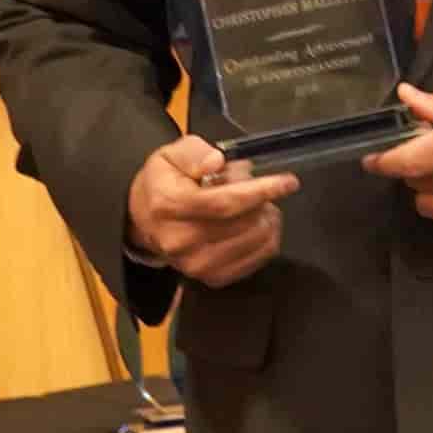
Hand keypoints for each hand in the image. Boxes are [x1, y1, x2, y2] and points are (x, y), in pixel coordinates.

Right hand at [126, 136, 297, 286]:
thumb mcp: (171, 154)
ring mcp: (196, 265)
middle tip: (259, 187)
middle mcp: (181, 241)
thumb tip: (216, 163)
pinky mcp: (211, 279)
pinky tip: (257, 225)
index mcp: (170, 205)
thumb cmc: (163, 182)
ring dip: (267, 219)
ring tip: (256, 205)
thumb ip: (194, 153)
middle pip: (244, 223)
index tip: (288, 182)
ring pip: (255, 242)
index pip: (225, 202)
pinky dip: (266, 240)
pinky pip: (256, 260)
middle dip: (263, 201)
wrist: (143, 220)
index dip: (261, 191)